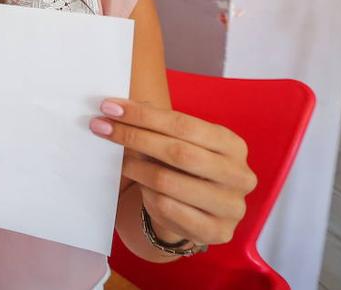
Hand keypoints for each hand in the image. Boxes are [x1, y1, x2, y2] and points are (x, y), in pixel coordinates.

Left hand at [93, 99, 256, 246]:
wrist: (199, 212)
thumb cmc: (186, 169)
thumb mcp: (180, 142)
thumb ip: (157, 124)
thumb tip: (119, 107)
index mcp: (233, 145)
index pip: (183, 124)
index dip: (144, 116)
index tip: (110, 108)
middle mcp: (239, 175)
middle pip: (177, 152)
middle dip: (135, 137)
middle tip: (102, 128)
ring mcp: (231, 206)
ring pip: (168, 182)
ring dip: (136, 168)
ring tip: (121, 161)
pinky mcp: (216, 231)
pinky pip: (168, 209)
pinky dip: (147, 195)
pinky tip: (140, 188)